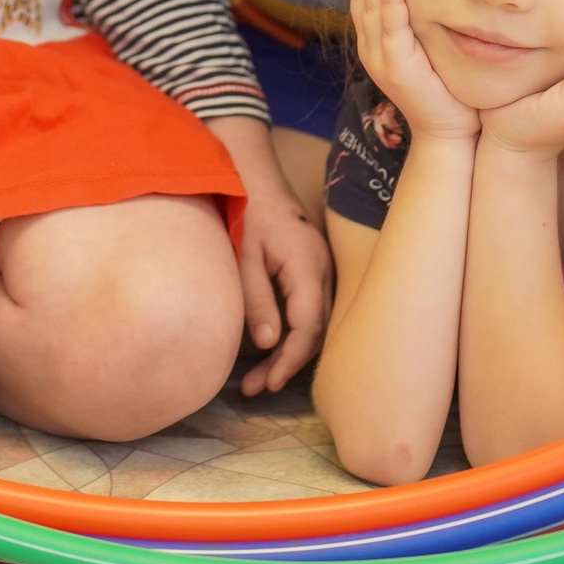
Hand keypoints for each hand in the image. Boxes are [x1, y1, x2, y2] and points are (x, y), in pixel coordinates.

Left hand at [232, 174, 331, 397]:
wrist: (253, 175)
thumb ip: (256, 299)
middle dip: (287, 363)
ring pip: (315, 322)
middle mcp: (321, 268)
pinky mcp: (312, 268)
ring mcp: (321, 267)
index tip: (269, 383)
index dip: (290, 359)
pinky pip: (310, 308)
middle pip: (315, 329)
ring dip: (290, 351)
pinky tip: (270, 347)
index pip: (307, 325)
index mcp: (305, 264)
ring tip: (257, 379)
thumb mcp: (242, 256)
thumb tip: (270, 344)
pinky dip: (293, 331)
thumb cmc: (244, 211)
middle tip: (255, 388)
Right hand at [350, 0, 479, 143]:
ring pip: (372, 5)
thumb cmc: (446, 89)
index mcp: (378, 38)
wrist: (449, 134)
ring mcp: (380, 57)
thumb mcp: (430, 46)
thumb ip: (424, 19)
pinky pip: (390, 28)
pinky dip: (389, 1)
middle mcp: (372, 44)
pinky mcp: (395, 68)